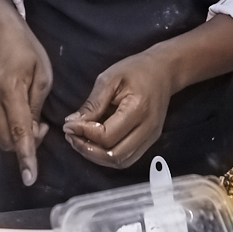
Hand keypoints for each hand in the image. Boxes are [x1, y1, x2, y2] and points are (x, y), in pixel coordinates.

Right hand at [0, 0, 52, 185]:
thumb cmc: (26, 51)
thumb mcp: (42, 75)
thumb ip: (36, 106)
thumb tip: (32, 134)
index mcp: (10, 89)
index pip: (19, 130)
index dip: (26, 156)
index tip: (30, 177)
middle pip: (5, 140)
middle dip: (25, 145)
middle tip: (40, 127)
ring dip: (14, 139)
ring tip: (29, 121)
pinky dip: (4, 132)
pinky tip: (16, 118)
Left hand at [62, 49, 173, 169]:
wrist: (163, 71)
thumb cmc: (136, 70)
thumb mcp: (109, 78)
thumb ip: (92, 103)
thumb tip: (72, 123)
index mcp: (138, 109)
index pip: (107, 136)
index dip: (84, 133)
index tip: (68, 125)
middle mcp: (148, 128)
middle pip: (114, 156)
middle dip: (87, 150)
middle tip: (71, 136)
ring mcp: (151, 137)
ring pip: (120, 162)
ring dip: (96, 156)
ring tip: (80, 140)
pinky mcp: (149, 141)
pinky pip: (126, 158)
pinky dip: (107, 156)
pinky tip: (94, 143)